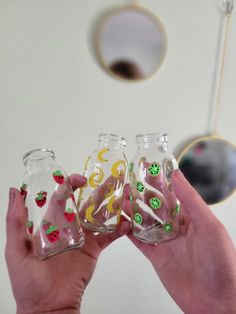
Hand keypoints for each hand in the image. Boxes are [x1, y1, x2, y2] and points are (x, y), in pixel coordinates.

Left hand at [5, 174, 129, 313]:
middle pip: (84, 202)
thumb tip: (14, 192)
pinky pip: (108, 236)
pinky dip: (119, 230)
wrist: (48, 307)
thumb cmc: (28, 282)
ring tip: (124, 194)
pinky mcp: (94, 250)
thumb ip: (16, 222)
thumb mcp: (16, 251)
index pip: (61, 196)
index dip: (70, 184)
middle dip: (97, 189)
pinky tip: (126, 223)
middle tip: (111, 178)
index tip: (80, 179)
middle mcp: (68, 226)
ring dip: (111, 205)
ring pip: (99, 215)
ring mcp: (83, 237)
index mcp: (50, 223)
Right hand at [123, 170, 235, 313]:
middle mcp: (177, 227)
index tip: (147, 168)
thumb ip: (191, 201)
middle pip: (155, 206)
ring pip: (145, 221)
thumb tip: (178, 176)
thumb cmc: (221, 264)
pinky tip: (121, 222)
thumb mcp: (209, 227)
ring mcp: (166, 241)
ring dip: (132, 210)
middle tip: (128, 182)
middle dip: (142, 193)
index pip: (172, 193)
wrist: (216, 303)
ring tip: (121, 198)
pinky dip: (129, 232)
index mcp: (191, 217)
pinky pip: (140, 241)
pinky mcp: (157, 256)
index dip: (159, 180)